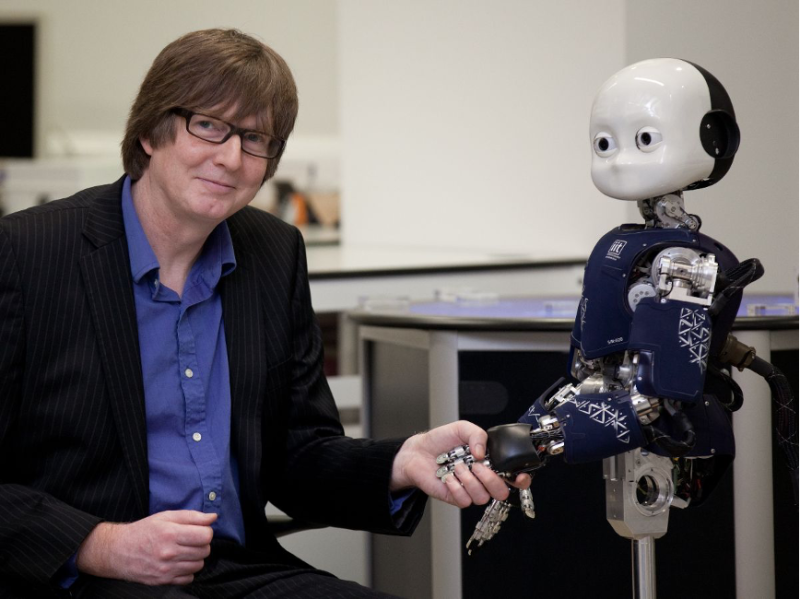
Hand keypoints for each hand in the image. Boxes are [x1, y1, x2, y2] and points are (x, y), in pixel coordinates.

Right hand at [76, 510, 216, 585]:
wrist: (118, 551)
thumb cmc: (144, 530)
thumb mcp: (166, 516)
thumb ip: (192, 516)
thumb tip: (213, 517)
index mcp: (170, 533)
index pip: (206, 536)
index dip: (206, 532)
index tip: (198, 531)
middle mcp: (169, 553)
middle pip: (204, 551)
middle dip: (201, 544)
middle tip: (190, 540)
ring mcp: (166, 569)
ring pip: (199, 565)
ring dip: (195, 558)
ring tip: (184, 551)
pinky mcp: (163, 581)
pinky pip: (189, 578)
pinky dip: (188, 571)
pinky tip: (179, 563)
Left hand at [390, 420, 530, 507]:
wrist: (419, 451)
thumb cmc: (441, 440)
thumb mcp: (462, 428)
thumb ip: (477, 434)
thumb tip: (482, 452)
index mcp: (490, 462)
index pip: (513, 477)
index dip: (521, 480)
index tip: (518, 476)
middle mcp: (482, 478)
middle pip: (501, 492)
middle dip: (491, 479)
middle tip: (477, 465)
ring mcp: (470, 489)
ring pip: (482, 497)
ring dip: (469, 480)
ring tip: (457, 467)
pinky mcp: (456, 497)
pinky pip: (464, 500)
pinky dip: (455, 487)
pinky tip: (447, 476)